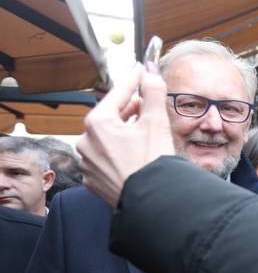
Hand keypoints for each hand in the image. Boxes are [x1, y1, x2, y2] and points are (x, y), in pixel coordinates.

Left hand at [76, 64, 173, 206]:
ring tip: (144, 137)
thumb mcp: (156, 122)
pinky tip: (135, 159)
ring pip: (107, 140)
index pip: (118, 94)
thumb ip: (152, 92)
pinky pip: (106, 160)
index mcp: (97, 123)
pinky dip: (119, 155)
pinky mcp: (93, 181)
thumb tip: (151, 72)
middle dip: (129, 111)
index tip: (141, 71)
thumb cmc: (152, 162)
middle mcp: (85, 142)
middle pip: (111, 118)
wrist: (151, 202)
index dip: (133, 81)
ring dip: (124, 134)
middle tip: (147, 107)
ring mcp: (87, 163)